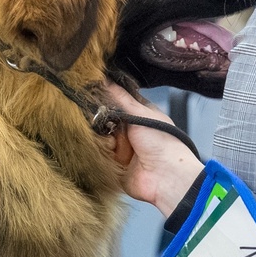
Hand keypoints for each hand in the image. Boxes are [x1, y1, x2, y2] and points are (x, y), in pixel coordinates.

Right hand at [95, 83, 203, 211]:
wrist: (165, 176)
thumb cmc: (162, 143)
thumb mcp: (140, 113)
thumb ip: (120, 98)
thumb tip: (104, 79)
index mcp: (140, 115)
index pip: (118, 101)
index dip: (106, 96)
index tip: (90, 89)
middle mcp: (130, 131)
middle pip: (105, 119)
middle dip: (98, 117)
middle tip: (91, 112)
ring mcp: (122, 148)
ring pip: (100, 136)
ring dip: (98, 135)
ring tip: (100, 133)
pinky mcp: (114, 165)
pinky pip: (99, 155)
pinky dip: (97, 151)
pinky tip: (99, 147)